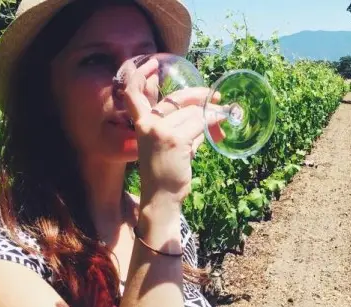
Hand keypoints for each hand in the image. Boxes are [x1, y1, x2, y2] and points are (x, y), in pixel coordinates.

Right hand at [121, 57, 224, 205]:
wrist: (160, 198)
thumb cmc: (164, 173)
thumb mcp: (167, 144)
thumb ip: (180, 126)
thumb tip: (207, 113)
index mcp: (141, 124)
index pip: (134, 94)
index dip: (140, 77)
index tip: (152, 64)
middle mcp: (148, 124)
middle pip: (177, 101)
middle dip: (200, 96)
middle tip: (216, 97)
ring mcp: (161, 131)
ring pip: (194, 114)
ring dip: (209, 121)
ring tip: (216, 129)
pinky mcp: (175, 139)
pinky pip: (200, 125)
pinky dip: (212, 126)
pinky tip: (216, 132)